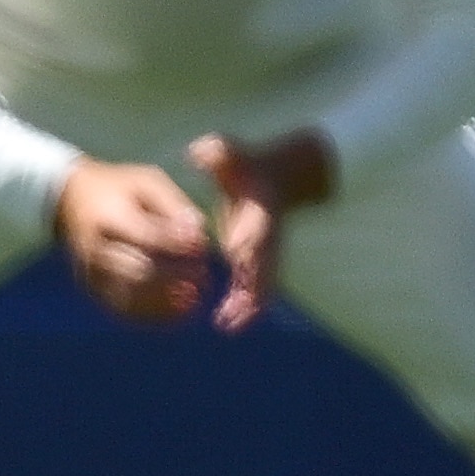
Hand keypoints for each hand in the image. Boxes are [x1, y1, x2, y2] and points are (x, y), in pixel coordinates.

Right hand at [54, 155, 212, 326]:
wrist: (67, 200)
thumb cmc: (117, 188)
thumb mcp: (145, 181)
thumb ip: (173, 203)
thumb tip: (198, 231)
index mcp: (107, 218)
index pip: (147, 237)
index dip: (178, 245)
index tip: (202, 245)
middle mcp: (94, 249)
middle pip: (138, 271)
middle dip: (175, 276)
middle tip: (203, 273)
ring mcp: (90, 272)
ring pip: (131, 296)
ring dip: (166, 300)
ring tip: (195, 295)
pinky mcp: (92, 288)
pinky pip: (123, 310)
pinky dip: (153, 314)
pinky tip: (178, 310)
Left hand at [185, 129, 334, 336]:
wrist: (272, 177)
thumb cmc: (245, 164)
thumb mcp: (232, 152)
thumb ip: (220, 152)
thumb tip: (202, 150)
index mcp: (262, 211)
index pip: (259, 230)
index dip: (251, 243)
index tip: (238, 255)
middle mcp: (267, 237)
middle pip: (265, 267)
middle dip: (252, 289)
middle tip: (233, 310)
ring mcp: (265, 252)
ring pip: (262, 285)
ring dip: (249, 306)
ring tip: (227, 325)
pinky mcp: (257, 261)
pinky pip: (255, 289)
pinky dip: (245, 307)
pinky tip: (226, 324)